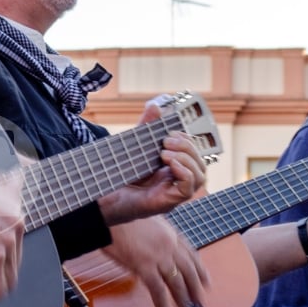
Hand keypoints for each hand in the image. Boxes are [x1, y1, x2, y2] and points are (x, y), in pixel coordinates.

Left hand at [98, 101, 206, 224]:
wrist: (106, 192)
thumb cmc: (123, 171)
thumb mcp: (137, 144)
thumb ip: (147, 126)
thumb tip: (155, 105)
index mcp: (176, 167)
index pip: (195, 152)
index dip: (188, 140)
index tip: (170, 132)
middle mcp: (179, 180)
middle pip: (201, 163)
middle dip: (187, 147)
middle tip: (166, 141)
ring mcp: (175, 192)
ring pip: (200, 176)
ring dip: (186, 159)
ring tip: (164, 153)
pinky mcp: (169, 201)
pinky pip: (189, 188)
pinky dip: (184, 173)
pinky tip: (170, 163)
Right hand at [103, 216, 207, 306]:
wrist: (107, 214)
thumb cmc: (122, 213)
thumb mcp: (148, 218)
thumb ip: (157, 234)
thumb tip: (157, 246)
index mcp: (169, 232)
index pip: (191, 254)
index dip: (200, 270)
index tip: (205, 282)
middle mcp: (168, 244)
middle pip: (188, 271)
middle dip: (196, 289)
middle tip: (200, 303)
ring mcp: (158, 255)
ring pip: (177, 282)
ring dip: (184, 300)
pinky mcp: (144, 265)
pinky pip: (157, 288)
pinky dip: (162, 302)